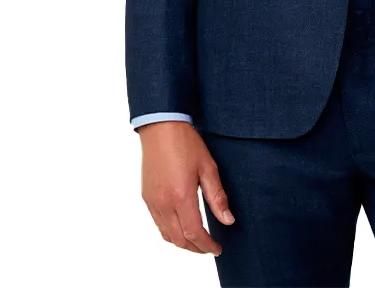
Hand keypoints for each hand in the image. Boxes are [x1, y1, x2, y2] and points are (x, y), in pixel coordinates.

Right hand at [139, 120, 234, 254]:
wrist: (161, 127)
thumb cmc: (186, 143)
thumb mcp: (208, 167)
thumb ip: (217, 197)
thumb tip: (228, 220)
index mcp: (181, 196)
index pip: (194, 233)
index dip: (207, 245)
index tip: (217, 249)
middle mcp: (163, 203)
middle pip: (179, 239)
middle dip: (196, 248)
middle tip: (210, 248)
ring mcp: (152, 201)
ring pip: (166, 235)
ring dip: (182, 242)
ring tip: (198, 240)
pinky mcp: (146, 197)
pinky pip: (158, 223)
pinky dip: (170, 232)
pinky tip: (181, 226)